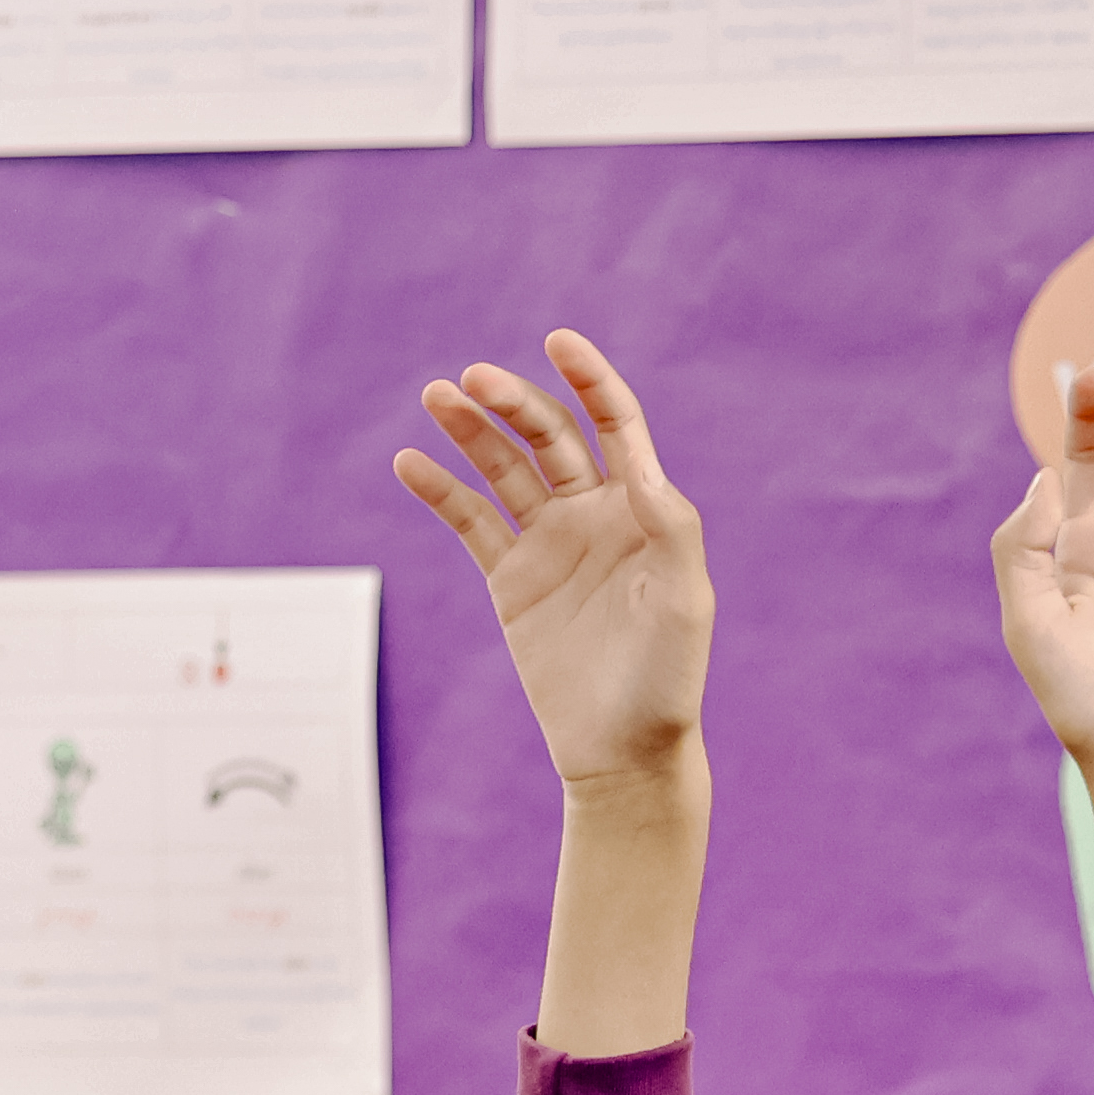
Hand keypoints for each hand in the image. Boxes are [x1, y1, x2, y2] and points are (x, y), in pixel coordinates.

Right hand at [397, 332, 714, 790]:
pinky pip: (469, 524)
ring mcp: (548, 544)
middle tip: (471, 380)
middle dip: (512, 403)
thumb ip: (668, 524)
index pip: (612, 423)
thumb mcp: (684, 599)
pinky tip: (409, 463)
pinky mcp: (511, 581)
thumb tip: (638, 463)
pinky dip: (440, 492)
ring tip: (435, 397)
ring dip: (469, 431)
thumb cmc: (668, 680)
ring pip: (503, 470)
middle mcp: (592, 514)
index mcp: (640, 508)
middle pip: (547, 437)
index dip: (589, 378)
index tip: (559, 341)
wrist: (624, 753)